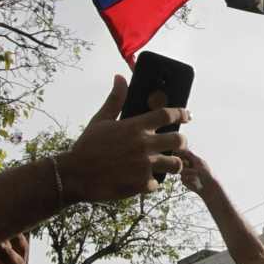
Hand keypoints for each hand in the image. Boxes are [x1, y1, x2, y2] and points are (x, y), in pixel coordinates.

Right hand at [62, 75, 189, 202]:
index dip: (181, 113)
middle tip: (179, 144)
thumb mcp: (100, 120)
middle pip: (178, 140)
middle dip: (182, 142)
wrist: (75, 175)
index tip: (188, 115)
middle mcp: (143, 145)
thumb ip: (115, 100)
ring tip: (167, 163)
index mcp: (135, 126)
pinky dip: (151, 182)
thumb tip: (120, 78)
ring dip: (172, 164)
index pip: (167, 114)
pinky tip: (143, 179)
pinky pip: (156, 183)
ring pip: (175, 164)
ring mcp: (144, 166)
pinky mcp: (141, 184)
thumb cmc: (87, 146)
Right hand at [178, 149, 212, 192]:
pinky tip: (194, 180)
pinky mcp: (184, 181)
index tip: (177, 153)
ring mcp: (185, 174)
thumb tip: (184, 148)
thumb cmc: (205, 172)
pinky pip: (182, 178)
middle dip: (183, 163)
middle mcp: (187, 167)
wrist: (207, 184)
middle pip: (178, 163)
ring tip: (196, 173)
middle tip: (188, 164)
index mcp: (190, 161)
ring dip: (189, 172)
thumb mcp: (199, 161)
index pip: (182, 156)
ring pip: (181, 171)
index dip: (179, 154)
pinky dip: (189, 178)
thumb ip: (191, 155)